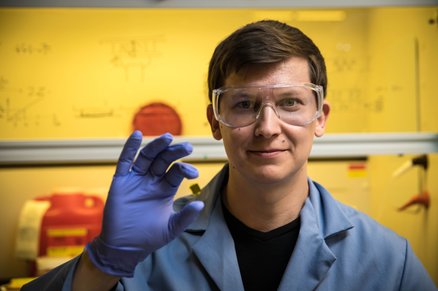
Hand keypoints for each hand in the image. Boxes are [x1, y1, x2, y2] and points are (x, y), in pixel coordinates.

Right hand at [86, 131, 203, 276]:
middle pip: (164, 160)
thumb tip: (201, 204)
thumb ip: (185, 217)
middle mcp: (152, 180)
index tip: (193, 173)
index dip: (185, 169)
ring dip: (157, 146)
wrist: (124, 248)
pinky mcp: (121, 181)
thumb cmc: (148, 237)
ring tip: (168, 138)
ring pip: (147, 157)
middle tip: (188, 147)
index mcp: (165, 188)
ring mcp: (136, 179)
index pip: (176, 172)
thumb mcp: (171, 228)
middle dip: (175, 152)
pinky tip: (137, 135)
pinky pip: (125, 161)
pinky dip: (130, 148)